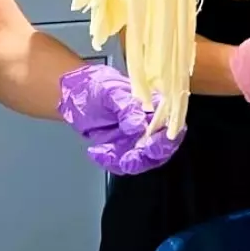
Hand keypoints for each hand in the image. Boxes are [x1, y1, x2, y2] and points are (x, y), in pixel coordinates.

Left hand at [57, 64, 183, 175]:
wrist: (77, 94)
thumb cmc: (98, 87)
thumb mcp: (111, 92)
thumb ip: (126, 107)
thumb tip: (139, 125)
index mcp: (156, 108)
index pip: (172, 126)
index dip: (167, 139)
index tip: (152, 145)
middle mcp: (150, 126)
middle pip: (161, 149)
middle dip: (147, 156)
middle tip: (130, 157)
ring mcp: (136, 140)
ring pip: (143, 160)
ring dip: (129, 162)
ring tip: (108, 153)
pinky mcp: (121, 150)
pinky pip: (120, 163)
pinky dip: (109, 161)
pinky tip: (96, 151)